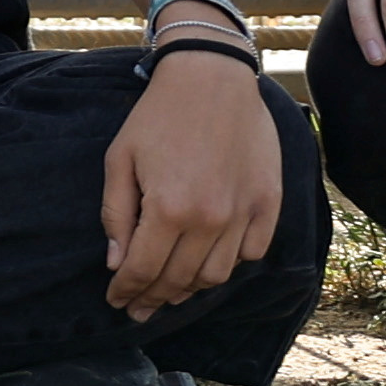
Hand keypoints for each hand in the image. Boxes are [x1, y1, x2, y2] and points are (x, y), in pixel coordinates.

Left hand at [99, 43, 287, 319]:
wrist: (212, 78)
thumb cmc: (159, 115)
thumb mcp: (121, 158)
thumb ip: (116, 214)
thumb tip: (116, 263)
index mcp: (169, 208)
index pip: (144, 270)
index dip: (127, 291)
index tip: (116, 302)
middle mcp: (210, 219)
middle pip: (180, 280)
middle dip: (154, 298)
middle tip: (140, 307)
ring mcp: (244, 214)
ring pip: (217, 275)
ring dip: (190, 288)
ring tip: (171, 291)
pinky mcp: (268, 204)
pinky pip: (251, 253)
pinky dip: (230, 264)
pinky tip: (210, 261)